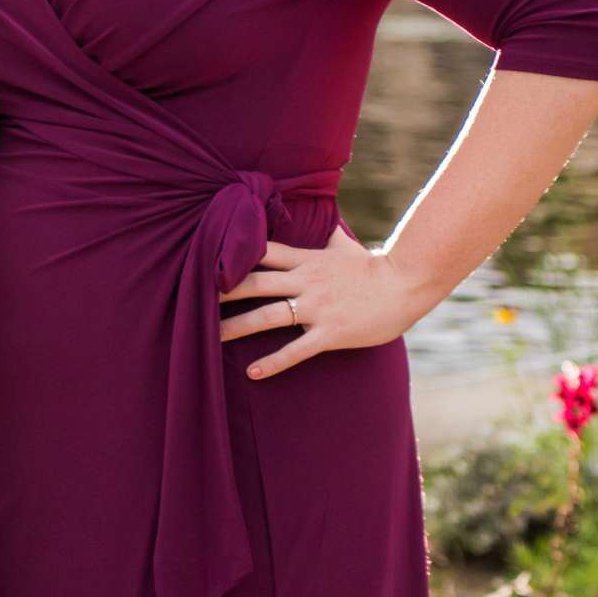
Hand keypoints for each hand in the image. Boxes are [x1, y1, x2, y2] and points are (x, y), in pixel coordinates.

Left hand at [219, 228, 433, 380]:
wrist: (405, 284)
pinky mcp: (330, 332)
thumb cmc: (376, 267)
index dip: (233, 255)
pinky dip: (273, 362)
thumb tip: (331, 224)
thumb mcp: (348, 248)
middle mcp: (306, 281)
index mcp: (307, 260)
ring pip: (267, 316)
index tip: (205, 259)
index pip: (262, 253)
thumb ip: (333, 238)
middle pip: (254, 283)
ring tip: (209, 338)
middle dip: (222, 291)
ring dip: (236, 328)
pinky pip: (296, 350)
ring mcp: (317, 307)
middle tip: (192, 299)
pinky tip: (252, 373)